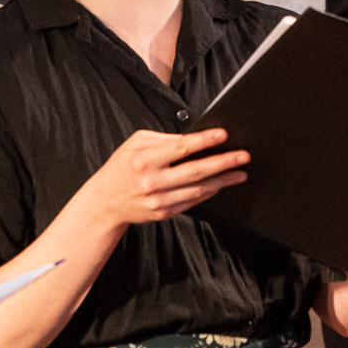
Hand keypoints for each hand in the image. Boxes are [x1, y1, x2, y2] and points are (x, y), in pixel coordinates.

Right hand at [78, 128, 248, 228]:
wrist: (104, 202)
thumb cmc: (121, 168)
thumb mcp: (135, 144)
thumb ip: (164, 139)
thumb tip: (194, 137)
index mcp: (144, 160)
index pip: (181, 148)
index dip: (204, 140)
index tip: (223, 134)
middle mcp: (152, 182)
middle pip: (195, 171)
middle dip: (223, 162)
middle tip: (244, 156)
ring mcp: (158, 200)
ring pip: (198, 190)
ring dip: (223, 180)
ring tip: (241, 172)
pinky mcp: (163, 213)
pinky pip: (192, 201)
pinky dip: (209, 192)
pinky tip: (222, 184)